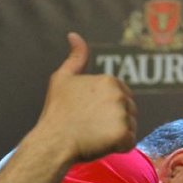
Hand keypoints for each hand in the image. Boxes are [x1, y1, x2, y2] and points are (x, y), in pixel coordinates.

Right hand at [34, 32, 136, 162]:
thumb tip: (74, 35)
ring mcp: (122, 115)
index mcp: (109, 80)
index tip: (90, 114)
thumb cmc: (57, 112)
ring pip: (130, 126)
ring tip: (95, 135)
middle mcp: (119, 95)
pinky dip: (119, 147)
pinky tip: (101, 145)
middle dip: (115, 120)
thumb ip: (75, 57)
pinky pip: (129, 142)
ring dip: (117, 133)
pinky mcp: (123, 135)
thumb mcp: (62, 79)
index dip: (107, 108)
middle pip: (129, 111)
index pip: (121, 96)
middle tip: (92, 126)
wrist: (53, 141)